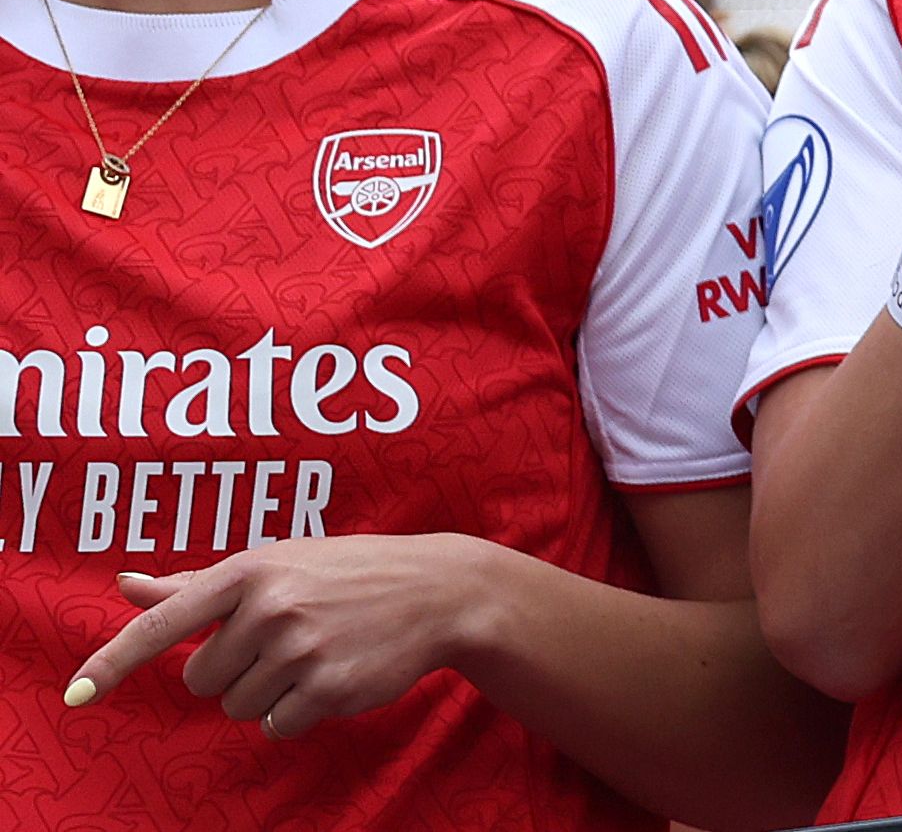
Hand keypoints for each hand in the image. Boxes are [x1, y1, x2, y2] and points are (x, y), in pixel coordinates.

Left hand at [68, 535, 497, 738]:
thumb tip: (123, 584)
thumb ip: (194, 586)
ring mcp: (302, 649)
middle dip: (233, 671)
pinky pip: (277, 725)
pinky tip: (332, 677)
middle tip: (284, 640)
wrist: (438, 590)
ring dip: (267, 693)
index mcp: (249, 572)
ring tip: (313, 655)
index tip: (75, 695)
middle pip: (200, 680)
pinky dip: (297, 712)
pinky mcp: (330, 688)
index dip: (113, 662)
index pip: (164, 623)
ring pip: (237, 706)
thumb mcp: (275, 564)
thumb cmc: (345, 572)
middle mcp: (271, 608)